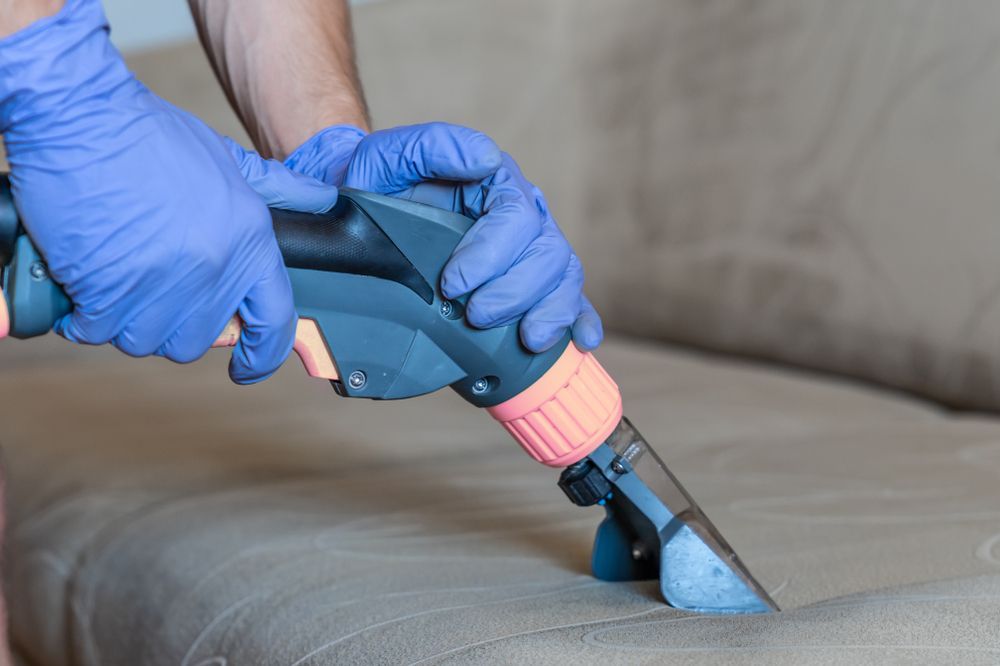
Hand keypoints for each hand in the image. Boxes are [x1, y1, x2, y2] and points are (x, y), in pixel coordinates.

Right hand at [0, 0, 338, 382]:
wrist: (81, 118)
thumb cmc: (151, 137)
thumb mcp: (229, 159)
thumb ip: (279, 189)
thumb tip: (324, 199)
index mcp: (249, 242)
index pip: (274, 320)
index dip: (264, 355)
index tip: (248, 366)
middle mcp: (211, 268)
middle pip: (199, 340)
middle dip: (176, 325)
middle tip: (156, 293)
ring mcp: (160, 282)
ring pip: (148, 340)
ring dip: (131, 322)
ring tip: (120, 284)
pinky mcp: (107, 288)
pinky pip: (100, 331)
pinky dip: (88, 317)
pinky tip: (87, 287)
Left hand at [285, 122, 602, 352]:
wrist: (366, 221)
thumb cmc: (377, 189)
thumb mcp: (387, 158)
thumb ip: (431, 147)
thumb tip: (484, 157)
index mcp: (494, 181)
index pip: (516, 215)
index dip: (492, 253)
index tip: (452, 284)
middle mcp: (522, 213)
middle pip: (547, 252)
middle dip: (514, 292)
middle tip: (475, 316)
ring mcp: (531, 249)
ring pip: (563, 276)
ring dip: (550, 311)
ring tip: (526, 339)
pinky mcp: (533, 282)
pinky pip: (571, 297)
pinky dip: (580, 320)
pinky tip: (583, 340)